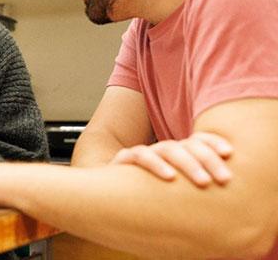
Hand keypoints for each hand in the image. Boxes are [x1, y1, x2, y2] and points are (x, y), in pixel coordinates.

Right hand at [110, 132, 232, 186]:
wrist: (105, 195)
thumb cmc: (144, 196)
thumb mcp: (171, 190)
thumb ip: (191, 186)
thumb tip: (223, 194)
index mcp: (176, 153)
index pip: (198, 140)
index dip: (213, 142)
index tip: (229, 153)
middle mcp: (161, 150)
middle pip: (188, 145)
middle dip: (208, 160)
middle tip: (225, 179)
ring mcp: (143, 153)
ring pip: (168, 149)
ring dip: (188, 164)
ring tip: (204, 181)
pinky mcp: (124, 160)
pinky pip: (141, 156)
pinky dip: (156, 164)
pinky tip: (169, 177)